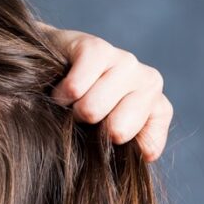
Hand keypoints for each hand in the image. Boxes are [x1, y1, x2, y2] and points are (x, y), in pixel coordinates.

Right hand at [45, 27, 172, 161]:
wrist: (48, 71)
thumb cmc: (79, 111)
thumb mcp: (105, 137)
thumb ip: (125, 153)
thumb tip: (144, 156)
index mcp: (156, 108)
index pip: (148, 145)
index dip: (117, 150)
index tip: (105, 140)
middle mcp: (149, 82)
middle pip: (117, 130)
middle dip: (91, 130)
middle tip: (83, 118)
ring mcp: (126, 63)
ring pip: (92, 109)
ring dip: (72, 112)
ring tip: (70, 103)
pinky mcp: (97, 48)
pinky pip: (75, 88)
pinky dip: (61, 96)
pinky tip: (60, 90)